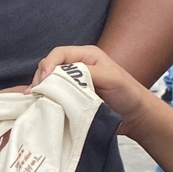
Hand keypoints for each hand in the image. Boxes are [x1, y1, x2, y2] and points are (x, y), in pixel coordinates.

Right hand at [29, 46, 157, 133]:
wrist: (137, 118)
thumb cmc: (128, 94)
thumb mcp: (111, 78)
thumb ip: (86, 73)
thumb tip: (58, 76)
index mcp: (86, 55)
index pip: (59, 54)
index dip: (48, 64)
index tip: (45, 81)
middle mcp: (77, 66)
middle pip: (49, 66)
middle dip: (41, 77)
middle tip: (37, 92)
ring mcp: (73, 82)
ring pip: (48, 80)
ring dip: (41, 88)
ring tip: (35, 99)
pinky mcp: (71, 96)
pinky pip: (53, 93)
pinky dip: (44, 97)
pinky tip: (37, 103)